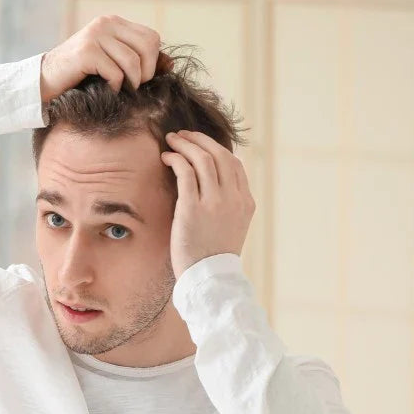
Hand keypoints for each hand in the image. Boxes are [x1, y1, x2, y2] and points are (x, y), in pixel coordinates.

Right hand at [40, 15, 169, 101]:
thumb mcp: (110, 61)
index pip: (151, 37)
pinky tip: (106, 91)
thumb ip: (136, 58)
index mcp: (113, 22)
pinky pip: (116, 73)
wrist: (43, 81)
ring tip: (121, 91)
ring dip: (131, 83)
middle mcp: (105, 24)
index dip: (153, 60)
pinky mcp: (86, 53)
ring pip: (133, 61)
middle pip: (148, 46)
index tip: (142, 77)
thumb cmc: (79, 75)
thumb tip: (171, 63)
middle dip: (146, 72)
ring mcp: (95, 36)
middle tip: (134, 86)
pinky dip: (115, 87)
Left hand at [162, 130, 254, 278]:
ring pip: (203, 159)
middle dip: (200, 140)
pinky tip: (166, 157)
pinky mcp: (193, 208)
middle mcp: (234, 198)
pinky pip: (185, 172)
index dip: (216, 149)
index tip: (200, 145)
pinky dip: (176, 159)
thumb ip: (227, 206)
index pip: (234, 165)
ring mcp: (215, 202)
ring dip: (186, 144)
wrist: (209, 279)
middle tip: (183, 135)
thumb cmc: (213, 256)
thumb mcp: (231, 228)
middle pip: (220, 155)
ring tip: (172, 140)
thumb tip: (214, 186)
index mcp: (246, 202)